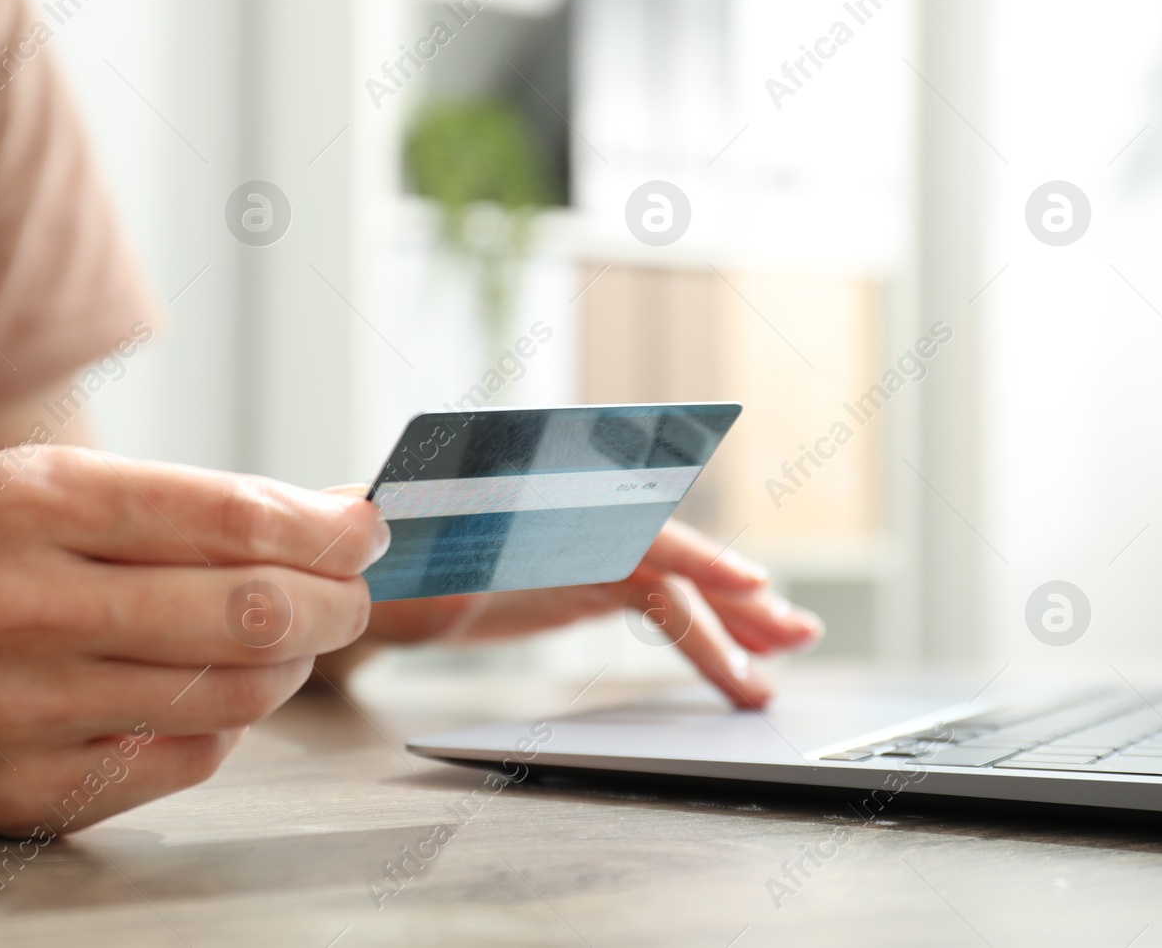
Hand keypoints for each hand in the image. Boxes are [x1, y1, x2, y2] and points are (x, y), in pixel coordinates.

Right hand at [0, 447, 387, 834]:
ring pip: (233, 696)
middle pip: (247, 613)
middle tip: (351, 592)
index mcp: (33, 506)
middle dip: (334, 601)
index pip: (228, 518)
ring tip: (288, 638)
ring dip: (290, 664)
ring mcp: (21, 712)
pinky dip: (230, 723)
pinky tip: (216, 691)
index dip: (323, 528)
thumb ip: (189, 504)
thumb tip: (335, 512)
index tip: (367, 528)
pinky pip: (189, 762)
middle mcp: (21, 606)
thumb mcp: (51, 492)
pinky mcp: (27, 794)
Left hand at [325, 488, 819, 707]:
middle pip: (668, 553)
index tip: (745, 582)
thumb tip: (437, 519)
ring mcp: (590, 547)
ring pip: (676, 584)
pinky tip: (740, 662)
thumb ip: (429, 530)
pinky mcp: (591, 580)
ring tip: (794, 649)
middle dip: (733, 593)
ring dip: (736, 619)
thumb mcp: (397, 541)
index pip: (628, 525)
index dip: (691, 553)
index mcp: (537, 500)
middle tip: (794, 630)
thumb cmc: (379, 547)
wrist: (367, 574)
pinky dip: (702, 634)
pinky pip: (659, 606)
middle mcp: (576, 514)